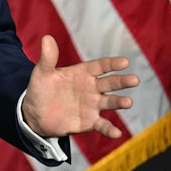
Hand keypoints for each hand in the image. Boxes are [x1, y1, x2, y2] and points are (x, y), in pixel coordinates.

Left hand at [22, 35, 139, 138]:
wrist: (36, 114)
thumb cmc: (41, 89)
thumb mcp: (42, 73)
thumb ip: (48, 58)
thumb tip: (47, 37)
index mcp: (82, 73)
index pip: (100, 66)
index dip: (112, 64)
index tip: (125, 62)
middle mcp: (91, 88)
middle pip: (110, 83)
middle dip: (122, 81)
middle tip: (134, 80)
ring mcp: (92, 105)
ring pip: (110, 102)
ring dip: (119, 102)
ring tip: (128, 102)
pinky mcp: (90, 121)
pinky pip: (102, 125)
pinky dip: (110, 129)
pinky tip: (116, 133)